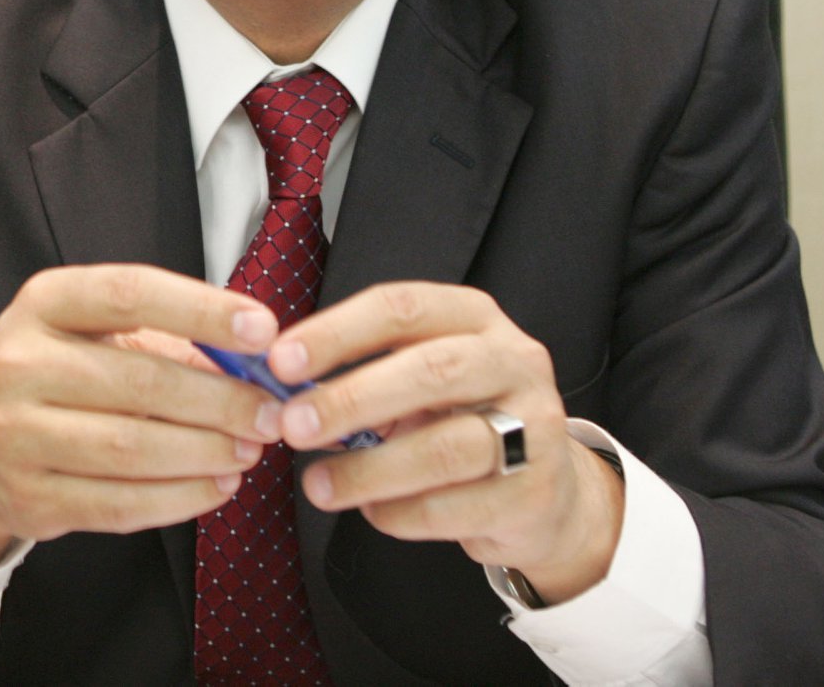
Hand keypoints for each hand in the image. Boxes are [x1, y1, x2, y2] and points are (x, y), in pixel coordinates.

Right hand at [0, 263, 284, 568]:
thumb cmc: (51, 373)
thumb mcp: (89, 332)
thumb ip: (167, 338)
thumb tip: (255, 363)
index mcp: (44, 303)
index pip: (130, 293)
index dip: (202, 309)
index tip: (264, 329)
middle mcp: (20, 364)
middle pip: (140, 380)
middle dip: (221, 400)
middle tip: (271, 412)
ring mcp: (16, 435)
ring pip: (133, 448)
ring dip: (206, 453)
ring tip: (250, 451)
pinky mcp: (28, 499)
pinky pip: (119, 504)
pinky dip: (180, 499)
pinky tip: (216, 487)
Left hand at [269, 282, 623, 602]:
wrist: (542, 490)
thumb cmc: (459, 419)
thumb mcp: (415, 379)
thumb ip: (359, 375)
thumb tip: (282, 392)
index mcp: (473, 317)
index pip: (402, 309)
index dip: (337, 333)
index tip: (280, 362)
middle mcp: (512, 361)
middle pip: (429, 371)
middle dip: (351, 398)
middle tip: (292, 424)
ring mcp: (535, 427)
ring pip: (444, 448)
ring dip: (368, 470)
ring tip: (317, 485)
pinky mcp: (534, 493)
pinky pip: (454, 507)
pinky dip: (399, 514)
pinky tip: (371, 512)